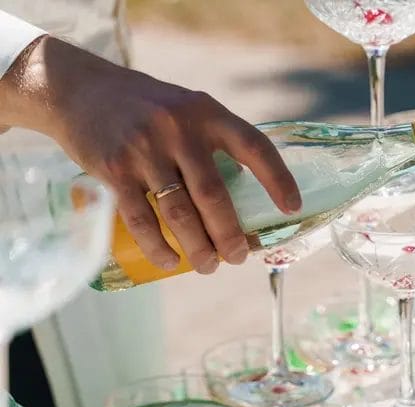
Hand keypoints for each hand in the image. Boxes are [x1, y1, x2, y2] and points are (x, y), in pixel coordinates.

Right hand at [0, 36, 300, 272]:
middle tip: (238, 258)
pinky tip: (168, 261)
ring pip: (180, 212)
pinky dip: (158, 246)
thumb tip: (249, 196)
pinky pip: (141, 218)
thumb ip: (215, 144)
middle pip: (215, 195)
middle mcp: (179, 129)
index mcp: (207, 113)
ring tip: (208, 266)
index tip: (292, 209)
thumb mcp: (187, 110)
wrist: (80, 90)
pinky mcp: (114, 168)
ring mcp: (145, 148)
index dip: (278, 179)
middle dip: (231, 235)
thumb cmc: (146, 108)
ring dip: (198, 247)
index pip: (254, 147)